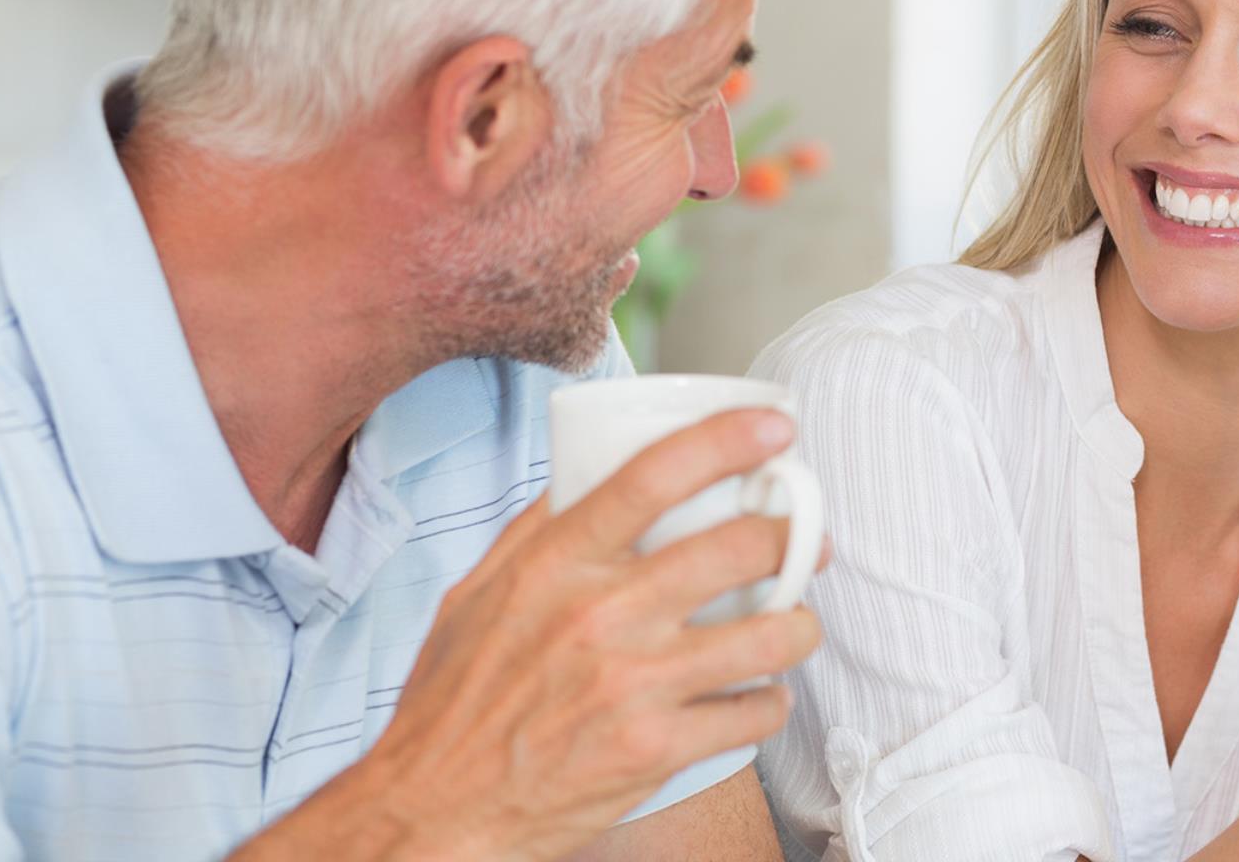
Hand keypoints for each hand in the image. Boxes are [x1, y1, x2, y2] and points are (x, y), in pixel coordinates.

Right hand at [289, 410, 823, 861]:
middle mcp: (599, 614)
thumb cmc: (453, 701)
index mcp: (555, 563)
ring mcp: (632, 684)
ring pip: (769, 634)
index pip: (653, 474)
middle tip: (804, 541)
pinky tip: (756, 695)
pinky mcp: (655, 750)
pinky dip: (768, 702)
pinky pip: (752, 712)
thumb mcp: (476, 593)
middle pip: (736, 546)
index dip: (727, 439)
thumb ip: (536, 529)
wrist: (434, 811)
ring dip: (798, 624)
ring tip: (794, 623)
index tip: (774, 428)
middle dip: (791, 537)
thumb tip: (586, 469)